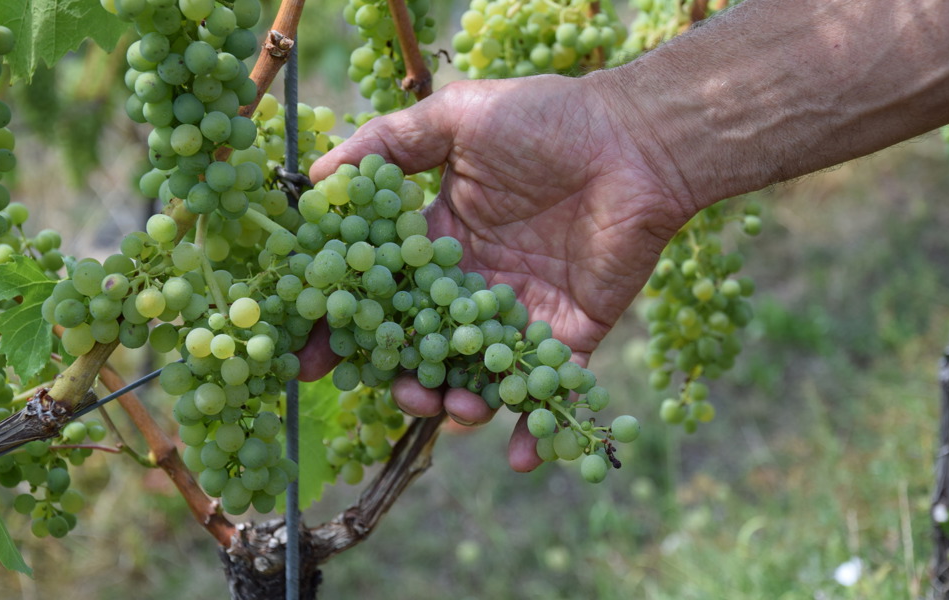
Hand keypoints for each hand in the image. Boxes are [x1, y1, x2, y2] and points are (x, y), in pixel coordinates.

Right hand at [297, 74, 689, 470]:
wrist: (637, 142)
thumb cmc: (548, 121)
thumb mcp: (458, 117)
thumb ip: (388, 145)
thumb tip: (317, 182)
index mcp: (442, 239)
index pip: (385, 290)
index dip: (346, 323)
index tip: (311, 356)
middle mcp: (475, 282)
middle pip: (425, 345)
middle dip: (403, 377)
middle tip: (396, 392)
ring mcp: (521, 313)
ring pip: (478, 375)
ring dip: (460, 405)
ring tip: (457, 409)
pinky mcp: (570, 334)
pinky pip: (549, 389)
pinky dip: (536, 426)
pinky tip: (520, 454)